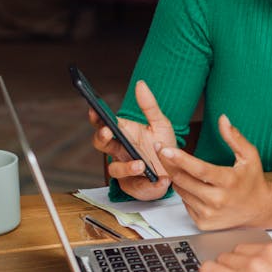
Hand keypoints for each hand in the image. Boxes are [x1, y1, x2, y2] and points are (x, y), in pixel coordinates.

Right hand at [89, 79, 172, 199]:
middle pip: (101, 145)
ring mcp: (125, 170)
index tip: (94, 108)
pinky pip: (136, 187)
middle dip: (102, 137)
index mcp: (123, 135)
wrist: (177, 170)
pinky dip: (149, 185)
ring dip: (126, 167)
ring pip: (115, 170)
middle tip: (108, 131)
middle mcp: (120, 152)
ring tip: (141, 165)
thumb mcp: (161, 124)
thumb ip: (150, 106)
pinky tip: (160, 181)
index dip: (96, 117)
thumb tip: (141, 84)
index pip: (103, 125)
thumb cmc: (164, 146)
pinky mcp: (135, 187)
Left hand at [157, 115, 271, 230]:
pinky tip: (194, 186)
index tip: (166, 149)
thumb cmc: (253, 181)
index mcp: (229, 182)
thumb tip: (223, 119)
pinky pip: (185, 203)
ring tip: (180, 167)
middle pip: (184, 180)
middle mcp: (218, 200)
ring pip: (181, 191)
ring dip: (177, 177)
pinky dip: (185, 192)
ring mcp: (209, 214)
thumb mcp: (250, 156)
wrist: (259, 210)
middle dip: (169, 163)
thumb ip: (234, 137)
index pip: (200, 170)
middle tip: (160, 150)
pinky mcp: (203, 222)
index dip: (180, 159)